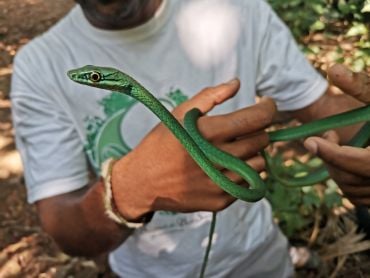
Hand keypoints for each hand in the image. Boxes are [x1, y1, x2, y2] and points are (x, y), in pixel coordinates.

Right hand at [111, 79, 275, 219]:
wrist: (142, 182)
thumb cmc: (161, 143)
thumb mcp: (179, 114)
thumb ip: (210, 96)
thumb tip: (236, 83)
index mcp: (208, 133)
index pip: (256, 119)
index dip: (268, 108)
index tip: (266, 105)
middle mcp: (217, 159)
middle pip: (261, 141)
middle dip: (257, 130)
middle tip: (242, 129)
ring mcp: (219, 183)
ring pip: (260, 164)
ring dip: (252, 154)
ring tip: (232, 150)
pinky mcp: (220, 201)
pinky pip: (248, 184)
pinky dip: (242, 173)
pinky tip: (224, 168)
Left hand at [304, 64, 369, 205]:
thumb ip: (363, 86)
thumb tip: (332, 69)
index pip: (358, 162)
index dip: (331, 152)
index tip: (309, 141)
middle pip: (350, 178)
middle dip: (332, 157)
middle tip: (328, 136)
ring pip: (352, 189)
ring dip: (338, 168)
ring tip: (340, 146)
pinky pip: (358, 197)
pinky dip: (348, 180)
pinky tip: (351, 161)